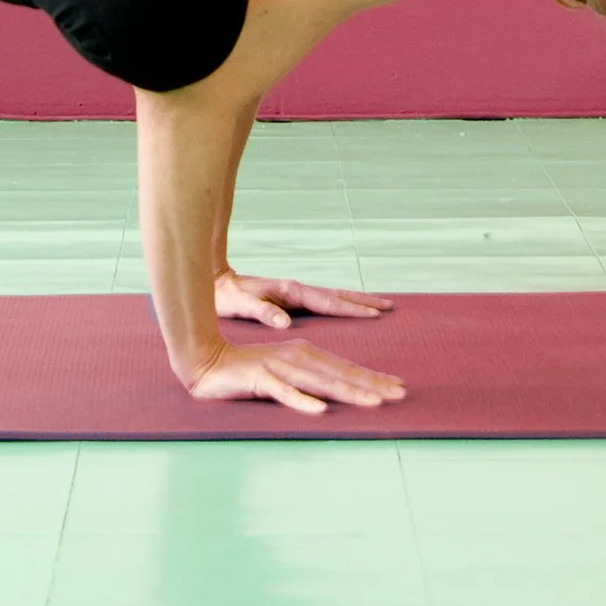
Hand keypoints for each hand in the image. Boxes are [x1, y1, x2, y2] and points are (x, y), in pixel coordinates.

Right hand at [183, 336, 405, 416]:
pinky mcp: (261, 379)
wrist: (210, 362)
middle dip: (372, 385)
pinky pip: (285, 392)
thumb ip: (312, 381)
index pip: (346, 369)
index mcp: (307, 353)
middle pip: (340, 374)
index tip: (400, 388)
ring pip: (320, 382)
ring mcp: (280, 367)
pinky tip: (320, 410)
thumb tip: (339, 394)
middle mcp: (298, 356)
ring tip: (374, 403)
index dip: (374, 379)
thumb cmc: (252, 370)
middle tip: (401, 395)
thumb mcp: (287, 373)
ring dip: (348, 393)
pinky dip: (302, 400)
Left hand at [215, 269, 394, 329]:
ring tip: (378, 306)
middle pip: (337, 295)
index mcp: (290, 292)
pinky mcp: (292, 299)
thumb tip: (285, 323)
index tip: (374, 313)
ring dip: (355, 301)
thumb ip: (263, 312)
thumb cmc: (228, 296)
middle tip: (390, 305)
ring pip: (333, 296)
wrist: (216, 282)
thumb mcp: (242, 305)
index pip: (327, 302)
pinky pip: (323, 302)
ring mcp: (296, 293)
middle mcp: (297, 290)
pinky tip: (346, 311)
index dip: (351, 309)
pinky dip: (340, 304)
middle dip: (363, 301)